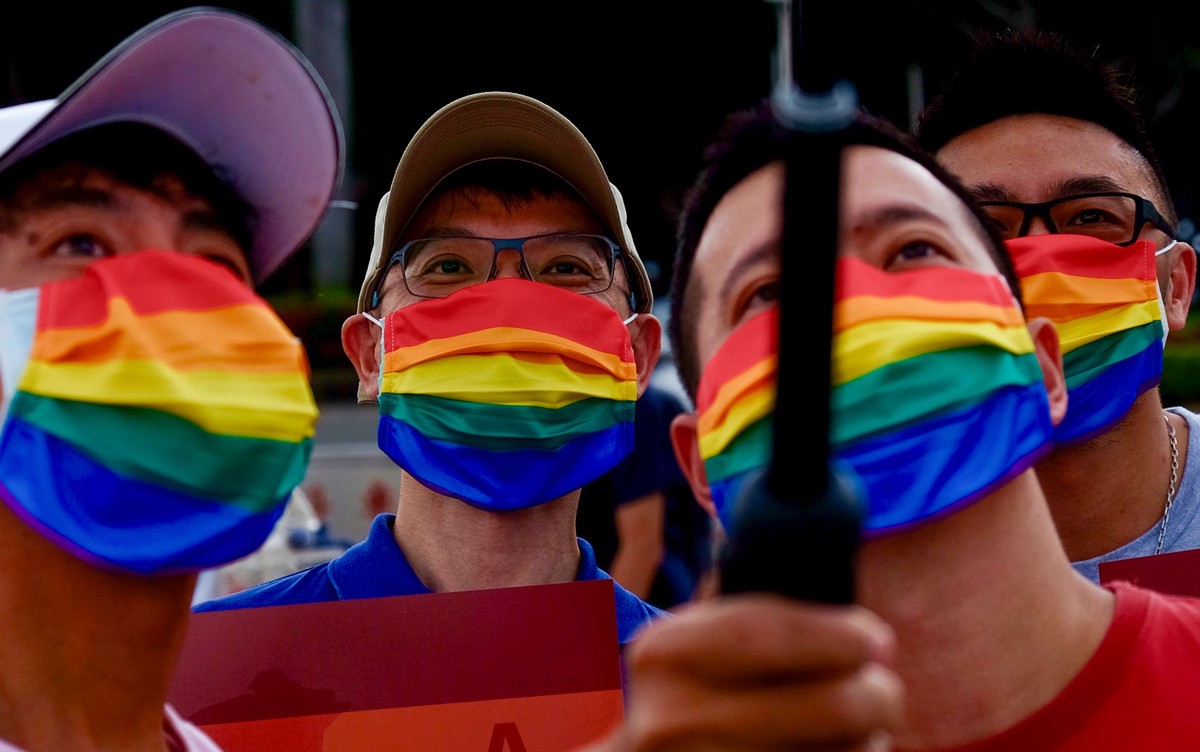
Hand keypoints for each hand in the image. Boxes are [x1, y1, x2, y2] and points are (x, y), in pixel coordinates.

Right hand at [580, 593, 901, 751]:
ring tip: (855, 729)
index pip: (770, 633)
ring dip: (864, 741)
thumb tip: (838, 581)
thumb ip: (750, 617)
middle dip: (874, 695)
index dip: (836, 636)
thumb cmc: (687, 694)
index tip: (877, 640)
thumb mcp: (693, 644)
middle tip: (884, 691)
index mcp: (665, 651)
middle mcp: (672, 716)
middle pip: (824, 707)